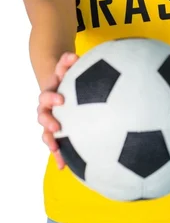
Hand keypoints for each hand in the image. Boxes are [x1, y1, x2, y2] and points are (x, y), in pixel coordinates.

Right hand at [37, 52, 79, 169]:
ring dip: (50, 141)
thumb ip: (67, 61)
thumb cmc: (68, 77)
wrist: (60, 86)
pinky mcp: (57, 132)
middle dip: (48, 121)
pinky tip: (64, 167)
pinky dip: (59, 156)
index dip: (52, 98)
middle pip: (42, 115)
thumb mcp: (66, 68)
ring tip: (56, 149)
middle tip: (57, 126)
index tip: (62, 99)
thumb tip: (73, 55)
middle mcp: (47, 108)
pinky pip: (56, 145)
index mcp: (50, 93)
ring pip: (45, 133)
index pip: (47, 95)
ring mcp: (50, 121)